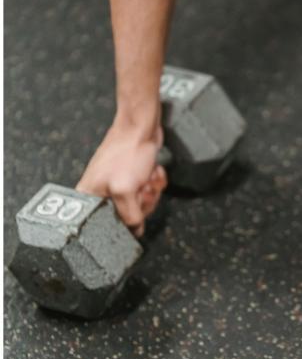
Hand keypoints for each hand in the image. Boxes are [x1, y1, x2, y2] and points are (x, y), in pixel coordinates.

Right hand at [76, 122, 166, 237]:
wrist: (142, 127)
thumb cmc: (127, 152)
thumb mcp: (125, 190)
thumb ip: (129, 215)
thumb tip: (134, 231)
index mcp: (90, 196)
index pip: (108, 224)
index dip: (127, 218)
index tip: (133, 205)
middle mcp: (101, 191)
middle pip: (129, 215)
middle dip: (143, 201)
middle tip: (142, 188)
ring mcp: (118, 184)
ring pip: (142, 203)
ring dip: (151, 190)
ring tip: (147, 178)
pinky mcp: (133, 177)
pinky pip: (148, 190)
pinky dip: (155, 182)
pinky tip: (152, 172)